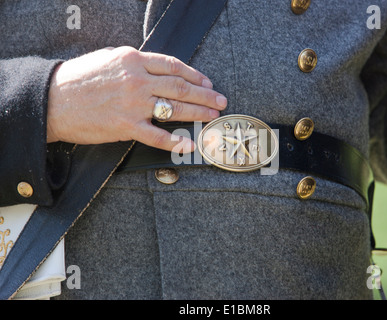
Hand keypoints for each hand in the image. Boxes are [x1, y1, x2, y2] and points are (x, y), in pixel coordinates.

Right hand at [47, 46, 226, 151]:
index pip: (174, 66)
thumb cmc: (79, 78)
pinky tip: (189, 144)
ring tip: (212, 117)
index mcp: (133, 60)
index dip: (196, 75)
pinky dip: (175, 141)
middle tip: (221, 101)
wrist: (52, 99)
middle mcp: (137, 81)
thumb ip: (137, 63)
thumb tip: (160, 70)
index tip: (208, 83)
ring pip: (175, 109)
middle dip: (205, 95)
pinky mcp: (126, 127)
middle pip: (181, 87)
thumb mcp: (110, 58)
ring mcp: (133, 104)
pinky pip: (157, 136)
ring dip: (198, 113)